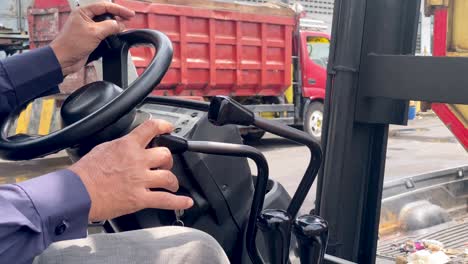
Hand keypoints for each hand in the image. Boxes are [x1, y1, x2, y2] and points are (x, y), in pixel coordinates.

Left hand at [50, 2, 134, 76]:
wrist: (63, 59)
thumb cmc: (71, 44)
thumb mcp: (94, 33)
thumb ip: (109, 27)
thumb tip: (120, 24)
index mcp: (83, 11)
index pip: (105, 6)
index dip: (119, 9)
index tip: (130, 14)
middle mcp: (85, 18)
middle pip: (106, 13)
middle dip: (118, 15)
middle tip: (129, 19)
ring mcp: (87, 27)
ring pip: (105, 22)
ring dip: (115, 24)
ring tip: (124, 27)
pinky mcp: (89, 37)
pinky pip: (103, 31)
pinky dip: (111, 32)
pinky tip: (116, 34)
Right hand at [69, 119, 192, 221]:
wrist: (76, 193)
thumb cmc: (84, 173)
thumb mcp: (102, 149)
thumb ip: (120, 147)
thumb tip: (127, 146)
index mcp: (127, 146)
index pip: (151, 128)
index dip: (163, 126)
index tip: (169, 127)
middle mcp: (137, 161)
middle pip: (165, 154)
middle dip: (168, 160)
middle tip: (165, 165)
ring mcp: (140, 180)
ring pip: (168, 177)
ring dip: (173, 182)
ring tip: (172, 184)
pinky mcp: (140, 199)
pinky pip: (165, 200)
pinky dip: (178, 201)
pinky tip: (185, 201)